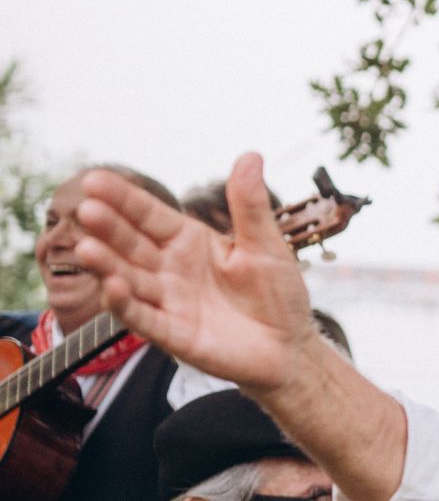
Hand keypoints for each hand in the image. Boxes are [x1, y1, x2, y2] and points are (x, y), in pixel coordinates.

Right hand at [73, 154, 316, 393]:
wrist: (289, 346)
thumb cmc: (277, 293)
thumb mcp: (266, 245)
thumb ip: (250, 205)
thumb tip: (250, 155)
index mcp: (189, 241)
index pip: (150, 215)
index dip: (124, 199)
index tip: (96, 179)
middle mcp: (170, 268)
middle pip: (131, 244)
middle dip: (108, 228)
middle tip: (86, 208)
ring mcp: (168, 301)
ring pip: (129, 279)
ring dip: (108, 265)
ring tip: (89, 248)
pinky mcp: (173, 334)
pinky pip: (144, 319)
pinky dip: (127, 305)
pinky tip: (113, 288)